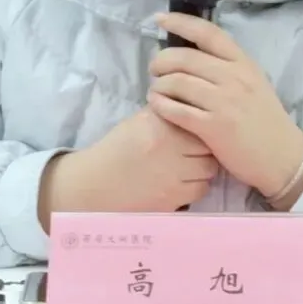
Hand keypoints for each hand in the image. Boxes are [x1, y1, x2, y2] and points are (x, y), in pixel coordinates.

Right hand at [41, 107, 218, 217]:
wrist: (93, 185)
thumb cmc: (117, 150)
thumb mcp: (139, 121)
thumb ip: (166, 113)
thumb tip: (194, 104)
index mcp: (158, 123)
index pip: (199, 118)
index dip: (200, 125)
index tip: (196, 129)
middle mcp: (168, 146)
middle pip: (208, 144)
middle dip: (205, 146)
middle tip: (194, 150)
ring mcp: (172, 175)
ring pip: (209, 168)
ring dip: (203, 167)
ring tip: (189, 166)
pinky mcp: (172, 199)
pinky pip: (201, 190)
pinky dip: (196, 186)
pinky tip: (183, 182)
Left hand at [147, 13, 302, 199]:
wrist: (283, 157)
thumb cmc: (265, 120)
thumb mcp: (254, 83)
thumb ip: (228, 68)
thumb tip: (193, 55)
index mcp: (243, 63)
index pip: (208, 33)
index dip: (180, 22)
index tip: (159, 19)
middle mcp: (234, 77)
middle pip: (184, 57)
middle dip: (161, 61)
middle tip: (154, 69)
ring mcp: (224, 101)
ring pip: (177, 82)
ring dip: (158, 85)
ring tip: (156, 91)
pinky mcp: (214, 127)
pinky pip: (177, 110)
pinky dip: (161, 105)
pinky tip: (156, 106)